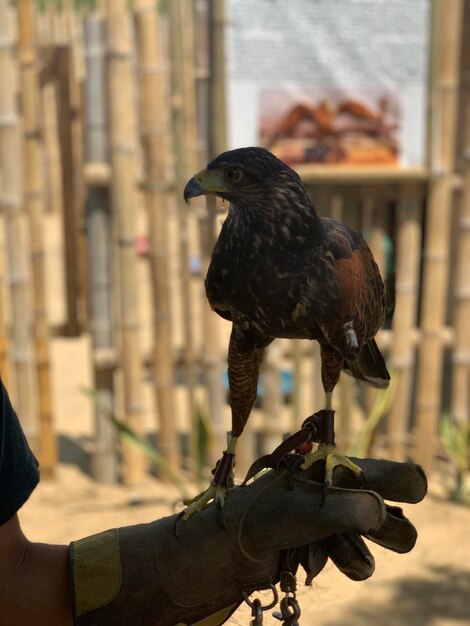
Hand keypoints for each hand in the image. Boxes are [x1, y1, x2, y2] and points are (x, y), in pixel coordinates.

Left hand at [70, 457, 425, 625]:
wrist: (191, 566)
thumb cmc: (229, 526)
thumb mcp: (281, 515)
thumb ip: (333, 511)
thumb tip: (383, 511)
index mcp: (317, 469)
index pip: (372, 468)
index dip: (397, 477)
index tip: (412, 489)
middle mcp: (324, 493)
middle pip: (382, 505)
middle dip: (386, 526)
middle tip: (375, 530)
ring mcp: (319, 524)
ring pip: (370, 538)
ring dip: (358, 552)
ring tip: (322, 555)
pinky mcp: (311, 552)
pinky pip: (349, 560)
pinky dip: (340, 565)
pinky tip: (309, 566)